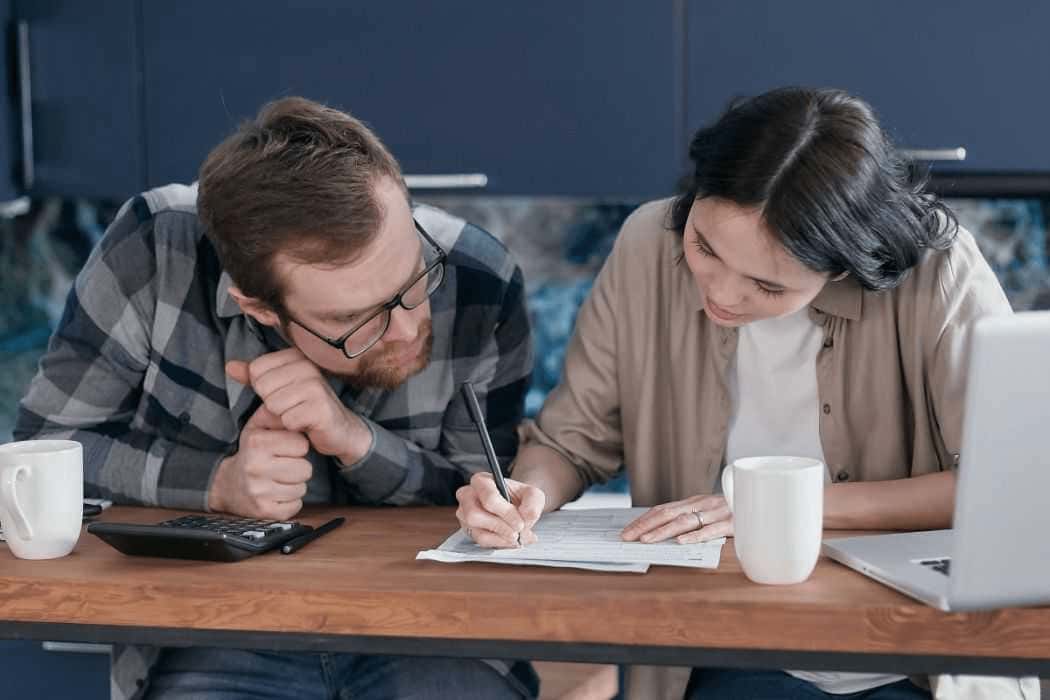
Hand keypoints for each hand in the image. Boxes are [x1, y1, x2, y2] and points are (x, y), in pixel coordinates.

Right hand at [208, 402, 311, 519]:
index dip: (297, 446)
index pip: (301, 444)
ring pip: (302, 488)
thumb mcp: (258, 427)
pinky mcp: (264, 511)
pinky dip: (290, 501)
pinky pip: (295, 506)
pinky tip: (276, 494)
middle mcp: (255, 467)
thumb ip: (277, 414)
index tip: (284, 448)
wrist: (228, 485)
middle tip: (281, 466)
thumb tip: (297, 406)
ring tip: (277, 479)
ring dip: (294, 484)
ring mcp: (259, 492)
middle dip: (298, 467)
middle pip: (306, 469)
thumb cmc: (251, 453)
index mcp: (256, 443)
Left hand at [226, 349, 371, 463]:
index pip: (256, 371)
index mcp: (296, 357)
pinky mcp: (321, 408)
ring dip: (282, 417)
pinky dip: (293, 428)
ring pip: (273, 404)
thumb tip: (229, 366)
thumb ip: (254, 377)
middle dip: (272, 404)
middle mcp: (308, 367)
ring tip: (298, 416)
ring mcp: (316, 386)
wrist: (338, 429)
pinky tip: (306, 425)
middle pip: (263, 387)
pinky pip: (288, 420)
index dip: (264, 390)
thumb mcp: (277, 388)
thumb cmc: (305, 407)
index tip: (284, 395)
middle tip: (291, 408)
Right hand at [455, 472, 544, 547]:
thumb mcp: (532, 494)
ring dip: (501, 538)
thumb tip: (526, 517)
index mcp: (481, 481)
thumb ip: (533, 503)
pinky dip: (499, 543)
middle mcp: (467, 496)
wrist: (516, 505)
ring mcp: (465, 514)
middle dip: (500, 527)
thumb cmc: (520, 497)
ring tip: (517, 537)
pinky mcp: (469, 530)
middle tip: (517, 532)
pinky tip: (510, 540)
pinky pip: (481, 542)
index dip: (505, 513)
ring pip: (478, 532)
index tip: (520, 523)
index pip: (488, 498)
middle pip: (474, 515)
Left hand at [621, 494, 731, 543]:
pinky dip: (696, 536)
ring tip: (647, 541)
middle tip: (628, 537)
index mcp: (694, 502)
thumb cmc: (734, 511)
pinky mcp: (733, 522)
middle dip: (645, 526)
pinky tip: (682, 542)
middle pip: (668, 514)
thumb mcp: (709, 512)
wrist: (764, 502)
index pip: (663, 509)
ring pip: (686, 521)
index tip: (626, 532)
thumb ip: (691, 519)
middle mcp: (702, 504)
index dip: (643, 520)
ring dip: (663, 531)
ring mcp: (717, 513)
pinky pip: (712, 529)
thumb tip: (664, 534)